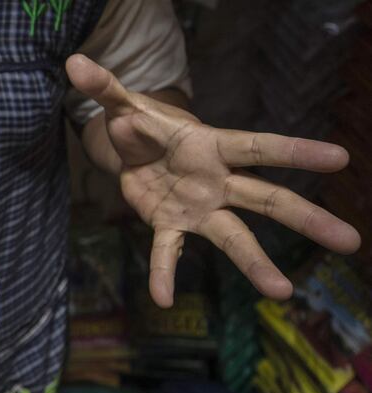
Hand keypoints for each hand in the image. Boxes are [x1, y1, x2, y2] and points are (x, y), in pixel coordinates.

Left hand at [66, 54, 359, 307]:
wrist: (129, 149)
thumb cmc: (142, 122)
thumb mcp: (122, 103)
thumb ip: (104, 87)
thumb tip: (75, 65)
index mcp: (213, 145)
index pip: (259, 147)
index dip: (295, 151)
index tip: (339, 159)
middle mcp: (215, 180)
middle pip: (266, 199)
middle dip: (304, 218)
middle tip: (348, 240)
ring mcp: (197, 207)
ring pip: (234, 236)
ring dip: (255, 264)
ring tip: (281, 292)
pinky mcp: (170, 225)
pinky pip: (169, 252)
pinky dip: (164, 273)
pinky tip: (162, 300)